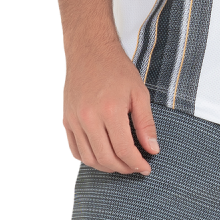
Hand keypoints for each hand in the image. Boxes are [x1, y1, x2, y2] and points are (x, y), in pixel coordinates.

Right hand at [63, 42, 158, 175]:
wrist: (90, 51)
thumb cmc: (118, 69)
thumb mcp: (139, 92)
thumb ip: (146, 123)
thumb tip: (152, 150)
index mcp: (110, 110)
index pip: (124, 149)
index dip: (136, 163)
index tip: (146, 168)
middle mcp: (89, 118)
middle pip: (106, 158)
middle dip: (123, 168)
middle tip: (135, 167)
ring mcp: (74, 120)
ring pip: (89, 158)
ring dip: (106, 167)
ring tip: (120, 164)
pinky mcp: (66, 120)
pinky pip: (75, 149)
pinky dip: (89, 158)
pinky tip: (102, 155)